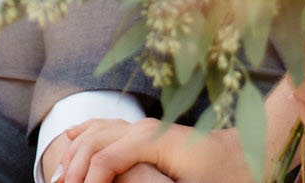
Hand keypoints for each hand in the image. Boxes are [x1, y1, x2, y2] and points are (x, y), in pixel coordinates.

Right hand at [50, 117, 249, 182]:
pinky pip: (105, 127)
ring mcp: (143, 126)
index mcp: (153, 139)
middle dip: (72, 170)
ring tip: (57, 180)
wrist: (247, 153)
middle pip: (92, 143)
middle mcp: (144, 127)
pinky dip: (83, 136)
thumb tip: (119, 180)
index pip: (105, 159)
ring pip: (94, 132)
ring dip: (72, 155)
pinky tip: (68, 143)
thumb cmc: (226, 178)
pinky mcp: (145, 131)